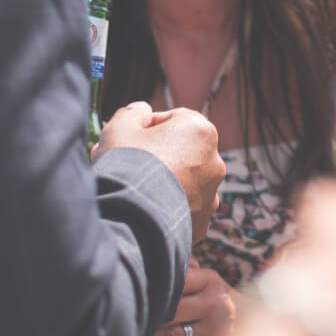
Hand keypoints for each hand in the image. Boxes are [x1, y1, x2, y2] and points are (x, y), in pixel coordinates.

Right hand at [93, 104, 224, 239]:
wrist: (130, 221)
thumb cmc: (126, 166)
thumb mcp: (121, 126)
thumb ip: (133, 112)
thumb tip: (142, 111)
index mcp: (201, 131)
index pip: (173, 120)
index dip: (146, 127)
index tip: (126, 139)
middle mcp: (214, 162)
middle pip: (179, 152)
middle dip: (152, 155)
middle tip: (122, 165)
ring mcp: (211, 196)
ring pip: (182, 182)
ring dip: (161, 182)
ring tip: (130, 190)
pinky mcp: (202, 223)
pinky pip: (182, 210)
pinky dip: (166, 208)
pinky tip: (142, 211)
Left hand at [133, 262, 242, 335]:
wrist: (253, 319)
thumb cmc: (216, 297)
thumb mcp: (206, 280)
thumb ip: (184, 274)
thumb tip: (157, 265)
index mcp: (211, 280)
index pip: (176, 282)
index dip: (152, 291)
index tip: (131, 297)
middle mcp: (217, 304)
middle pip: (172, 311)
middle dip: (147, 320)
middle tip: (124, 324)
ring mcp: (218, 330)